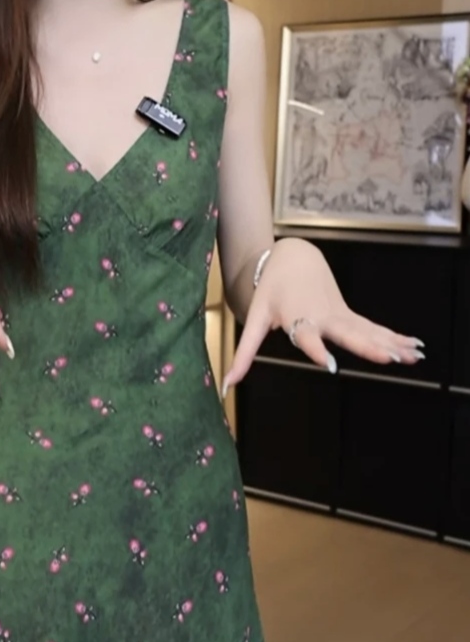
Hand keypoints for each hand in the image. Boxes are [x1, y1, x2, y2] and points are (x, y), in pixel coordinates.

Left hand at [221, 238, 424, 394]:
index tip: (328, 363)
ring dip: (389, 344)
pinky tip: (414, 348)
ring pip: (367, 332)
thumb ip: (244, 354)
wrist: (293, 256)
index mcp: (298, 318)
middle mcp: (323, 318)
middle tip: (387, 359)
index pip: (307, 336)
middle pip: (347, 334)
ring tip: (411, 357)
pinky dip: (393, 338)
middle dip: (368, 346)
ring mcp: (340, 316)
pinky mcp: (349, 315)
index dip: (315, 349)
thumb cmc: (271, 290)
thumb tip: (227, 385)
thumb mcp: (255, 320)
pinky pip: (373, 329)